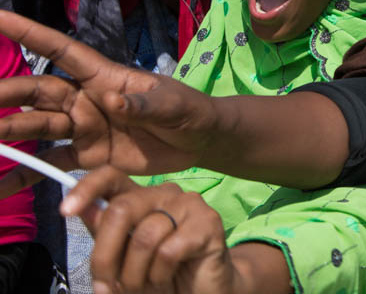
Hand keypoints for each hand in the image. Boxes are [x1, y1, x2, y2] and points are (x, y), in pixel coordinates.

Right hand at [0, 11, 221, 192]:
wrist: (199, 142)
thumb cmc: (187, 110)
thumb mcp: (172, 104)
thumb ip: (144, 104)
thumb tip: (113, 101)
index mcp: (104, 77)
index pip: (61, 51)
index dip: (29, 34)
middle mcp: (85, 100)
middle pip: (36, 92)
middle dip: (5, 93)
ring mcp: (82, 129)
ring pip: (34, 127)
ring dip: (7, 133)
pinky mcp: (86, 158)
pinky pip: (48, 167)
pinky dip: (23, 177)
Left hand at [65, 166, 243, 293]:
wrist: (200, 293)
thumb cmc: (159, 275)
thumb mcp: (122, 258)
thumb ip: (103, 233)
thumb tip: (80, 208)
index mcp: (140, 198)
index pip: (112, 176)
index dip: (86, 188)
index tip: (64, 211)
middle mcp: (165, 193)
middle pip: (121, 210)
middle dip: (104, 256)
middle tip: (104, 287)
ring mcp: (189, 204)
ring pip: (143, 237)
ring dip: (133, 275)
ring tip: (142, 286)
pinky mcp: (208, 222)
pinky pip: (168, 251)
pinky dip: (158, 275)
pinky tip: (166, 278)